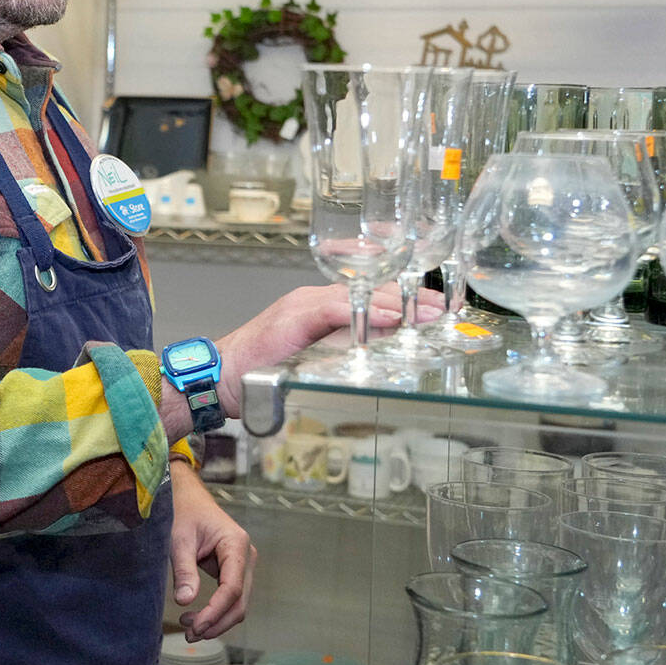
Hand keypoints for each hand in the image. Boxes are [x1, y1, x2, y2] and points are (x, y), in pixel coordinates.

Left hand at [168, 460, 255, 641]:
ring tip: (188, 629)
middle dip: (216, 622)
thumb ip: (184, 570)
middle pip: (240, 602)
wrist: (186, 497)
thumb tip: (185, 602)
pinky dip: (216, 612)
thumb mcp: (178, 539)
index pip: (232, 588)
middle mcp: (246, 556)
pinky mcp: (234, 571)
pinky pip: (230, 598)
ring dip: (216, 621)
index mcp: (236, 544)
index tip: (195, 626)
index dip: (215, 611)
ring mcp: (243, 564)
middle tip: (189, 634)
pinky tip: (196, 619)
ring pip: (238, 604)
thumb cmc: (182, 512)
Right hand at [210, 283, 443, 420]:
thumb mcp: (311, 360)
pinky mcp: (295, 315)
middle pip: (371, 290)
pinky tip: (389, 317)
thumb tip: (382, 356)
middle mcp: (316, 298)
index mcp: (322, 307)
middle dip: (411, 299)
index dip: (406, 301)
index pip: (371, 296)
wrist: (220, 374)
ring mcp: (305, 304)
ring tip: (428, 313)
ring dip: (397, 304)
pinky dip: (364, 312)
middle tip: (446, 310)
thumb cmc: (260, 370)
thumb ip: (342, 352)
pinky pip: (336, 309)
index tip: (438, 309)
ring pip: (359, 296)